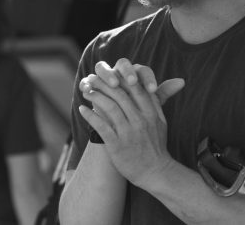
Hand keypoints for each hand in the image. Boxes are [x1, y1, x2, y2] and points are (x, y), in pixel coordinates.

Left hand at [78, 59, 183, 188]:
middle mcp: (141, 120)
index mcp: (151, 112)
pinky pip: (101, 126)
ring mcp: (129, 133)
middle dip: (103, 83)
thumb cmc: (155, 144)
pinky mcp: (117, 145)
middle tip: (91, 78)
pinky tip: (82, 109)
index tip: (109, 72)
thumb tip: (159, 83)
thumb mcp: (161, 121)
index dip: (120, 77)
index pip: (135, 88)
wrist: (155, 172)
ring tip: (85, 90)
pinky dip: (90, 116)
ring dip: (95, 97)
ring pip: (109, 107)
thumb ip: (157, 101)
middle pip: (120, 94)